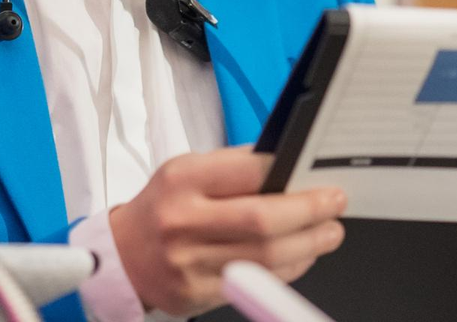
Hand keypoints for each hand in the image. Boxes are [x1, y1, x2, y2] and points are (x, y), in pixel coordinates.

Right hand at [108, 146, 346, 315]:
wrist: (121, 257)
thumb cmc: (163, 206)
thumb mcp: (185, 170)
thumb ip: (232, 166)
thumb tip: (287, 163)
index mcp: (182, 180)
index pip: (246, 171)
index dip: (287, 172)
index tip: (314, 172)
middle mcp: (183, 221)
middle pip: (261, 220)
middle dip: (308, 211)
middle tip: (335, 204)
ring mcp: (189, 263)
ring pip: (264, 257)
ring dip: (308, 244)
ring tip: (329, 231)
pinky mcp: (197, 293)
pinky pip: (255, 282)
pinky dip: (288, 269)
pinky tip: (303, 255)